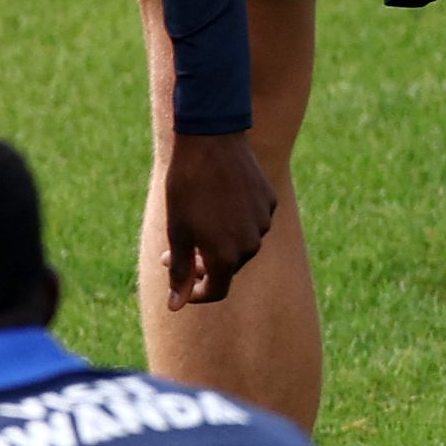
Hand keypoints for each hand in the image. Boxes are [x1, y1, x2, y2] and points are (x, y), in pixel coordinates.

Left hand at [157, 129, 275, 309]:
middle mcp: (251, 245)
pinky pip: (252, 221)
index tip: (181, 285)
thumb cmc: (187, 186)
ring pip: (240, 243)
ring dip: (219, 241)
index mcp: (226, 256)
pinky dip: (234, 220)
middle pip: (227, 266)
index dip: (197, 293)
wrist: (210, 139)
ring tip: (197, 219)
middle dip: (202, 264)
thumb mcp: (176, 230)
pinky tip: (218, 200)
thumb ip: (179, 270)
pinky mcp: (270, 201)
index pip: (216, 290)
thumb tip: (176, 306)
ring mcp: (263, 222)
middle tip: (176, 249)